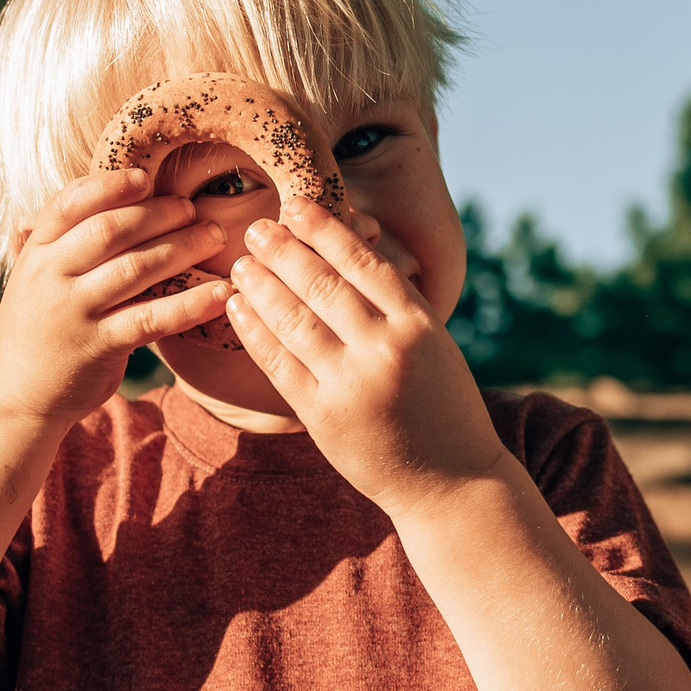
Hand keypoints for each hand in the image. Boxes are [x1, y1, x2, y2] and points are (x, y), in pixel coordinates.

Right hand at [0, 169, 232, 428]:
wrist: (13, 397)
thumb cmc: (37, 329)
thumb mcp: (34, 278)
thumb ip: (61, 241)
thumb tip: (100, 194)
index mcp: (36, 252)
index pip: (69, 203)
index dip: (109, 185)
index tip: (146, 178)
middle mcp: (51, 276)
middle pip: (109, 230)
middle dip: (158, 214)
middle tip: (194, 210)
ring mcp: (74, 312)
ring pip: (134, 269)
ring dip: (182, 248)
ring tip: (215, 238)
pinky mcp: (98, 347)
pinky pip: (151, 318)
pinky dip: (190, 304)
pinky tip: (220, 293)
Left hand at [225, 197, 508, 515]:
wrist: (451, 484)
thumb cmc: (442, 408)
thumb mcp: (434, 347)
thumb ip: (396, 307)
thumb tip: (347, 253)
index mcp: (418, 325)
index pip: (364, 263)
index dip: (325, 230)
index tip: (297, 206)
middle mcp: (385, 349)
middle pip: (322, 285)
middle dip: (284, 251)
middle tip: (256, 228)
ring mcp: (351, 384)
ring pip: (294, 320)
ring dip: (262, 286)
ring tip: (241, 264)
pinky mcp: (322, 416)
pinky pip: (278, 363)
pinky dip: (254, 331)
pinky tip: (238, 308)